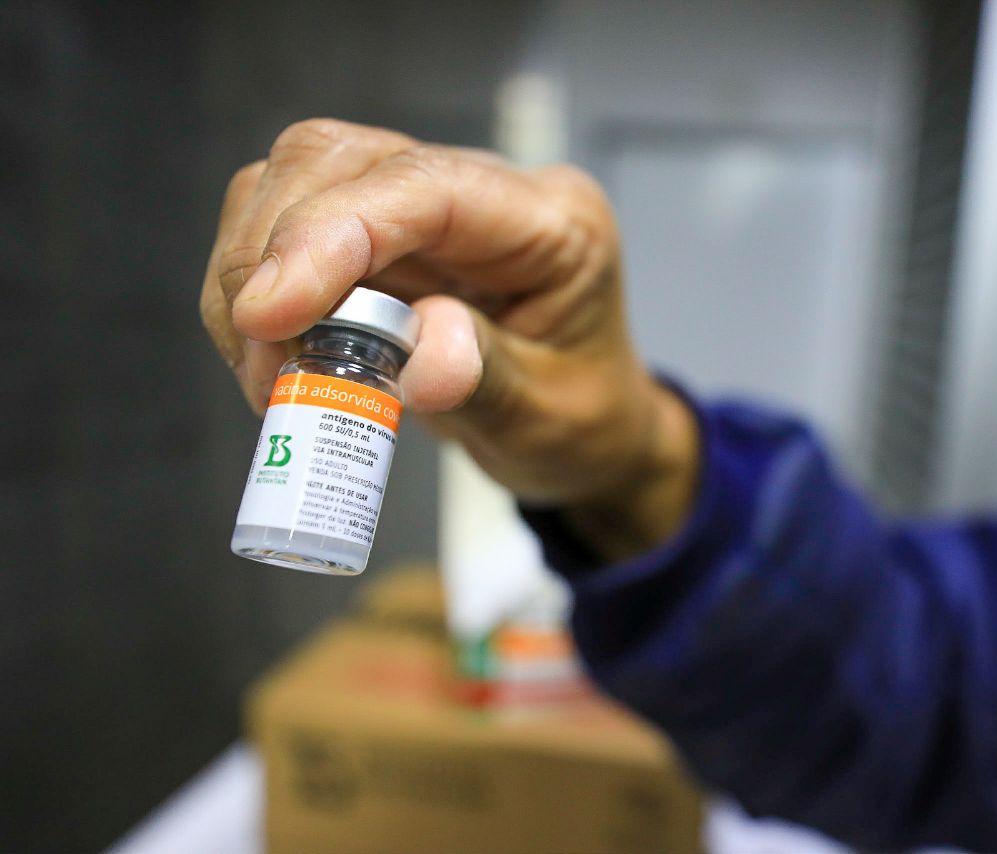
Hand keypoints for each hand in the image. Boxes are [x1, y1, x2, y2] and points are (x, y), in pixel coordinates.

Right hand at [200, 119, 696, 559]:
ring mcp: (426, 204)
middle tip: (266, 365)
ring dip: (250, 273)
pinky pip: (286, 227)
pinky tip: (272, 357)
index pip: (428, 185)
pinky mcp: (381, 233)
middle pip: (340, 160)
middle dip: (275, 255)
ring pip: (295, 180)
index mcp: (551, 221)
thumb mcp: (548, 419)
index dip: (333, 234)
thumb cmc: (579, 420)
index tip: (268, 311)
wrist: (581, 431)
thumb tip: (427, 360)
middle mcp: (484, 190)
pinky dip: (254, 290)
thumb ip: (488, 381)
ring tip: (268, 373)